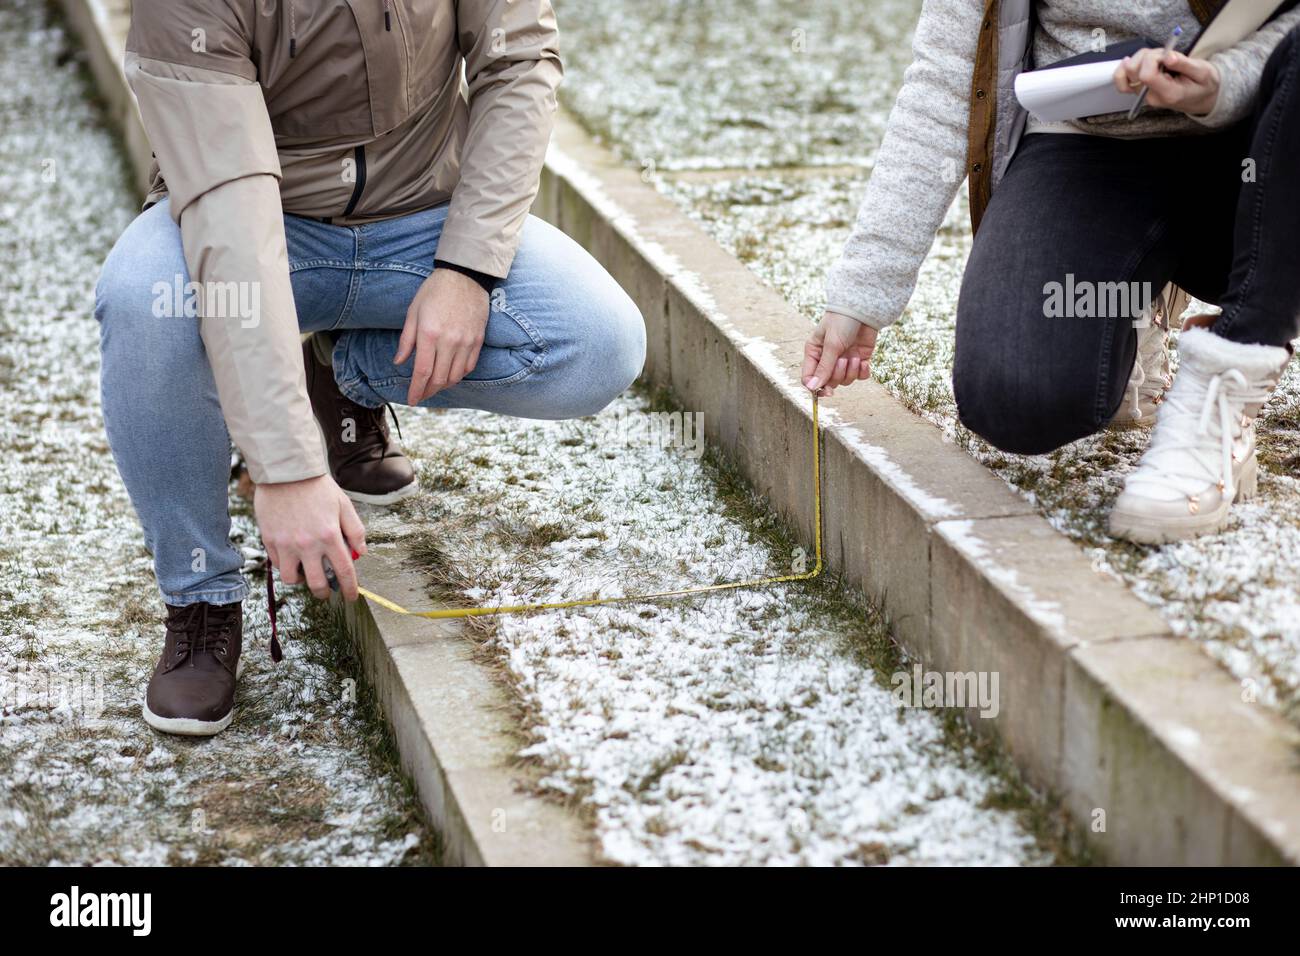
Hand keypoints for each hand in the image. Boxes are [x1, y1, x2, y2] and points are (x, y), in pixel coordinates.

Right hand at [255, 474, 366, 600]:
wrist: (286, 472)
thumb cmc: (317, 488)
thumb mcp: (344, 505)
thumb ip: (355, 530)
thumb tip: (361, 552)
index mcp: (330, 536)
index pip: (344, 572)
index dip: (350, 589)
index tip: (350, 596)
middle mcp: (308, 545)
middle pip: (317, 583)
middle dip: (325, 592)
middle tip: (326, 590)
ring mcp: (286, 544)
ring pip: (292, 579)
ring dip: (301, 580)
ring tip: (306, 572)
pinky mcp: (270, 540)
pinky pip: (277, 564)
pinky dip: (286, 565)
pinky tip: (292, 557)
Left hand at [395, 269, 490, 405]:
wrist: (464, 276)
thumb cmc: (435, 291)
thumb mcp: (413, 311)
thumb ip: (406, 340)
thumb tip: (399, 362)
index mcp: (429, 334)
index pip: (422, 372)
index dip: (416, 390)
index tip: (412, 400)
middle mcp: (449, 342)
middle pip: (439, 379)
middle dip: (428, 392)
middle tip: (421, 395)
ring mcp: (466, 342)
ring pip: (455, 376)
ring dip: (444, 386)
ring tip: (435, 386)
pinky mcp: (478, 340)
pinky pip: (469, 367)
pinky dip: (459, 375)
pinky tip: (451, 374)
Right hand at [802, 311, 877, 395]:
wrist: (864, 309)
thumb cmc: (842, 321)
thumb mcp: (832, 345)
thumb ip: (824, 368)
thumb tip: (813, 388)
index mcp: (814, 353)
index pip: (809, 378)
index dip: (817, 387)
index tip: (828, 391)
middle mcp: (827, 359)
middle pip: (828, 382)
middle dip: (838, 374)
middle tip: (843, 360)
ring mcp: (843, 360)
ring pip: (845, 381)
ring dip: (851, 371)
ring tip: (854, 357)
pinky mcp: (859, 360)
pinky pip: (859, 376)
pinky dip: (862, 372)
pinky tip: (863, 361)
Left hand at [1113, 49, 1219, 115]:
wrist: (1201, 98)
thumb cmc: (1203, 84)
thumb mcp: (1203, 71)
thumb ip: (1184, 64)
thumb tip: (1168, 56)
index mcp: (1168, 94)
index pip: (1146, 75)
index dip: (1153, 59)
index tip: (1167, 55)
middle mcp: (1151, 96)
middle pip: (1133, 70)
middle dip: (1148, 55)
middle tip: (1166, 55)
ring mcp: (1142, 94)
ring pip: (1127, 71)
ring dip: (1141, 58)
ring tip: (1160, 59)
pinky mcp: (1139, 90)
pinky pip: (1122, 78)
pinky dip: (1127, 66)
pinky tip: (1139, 61)